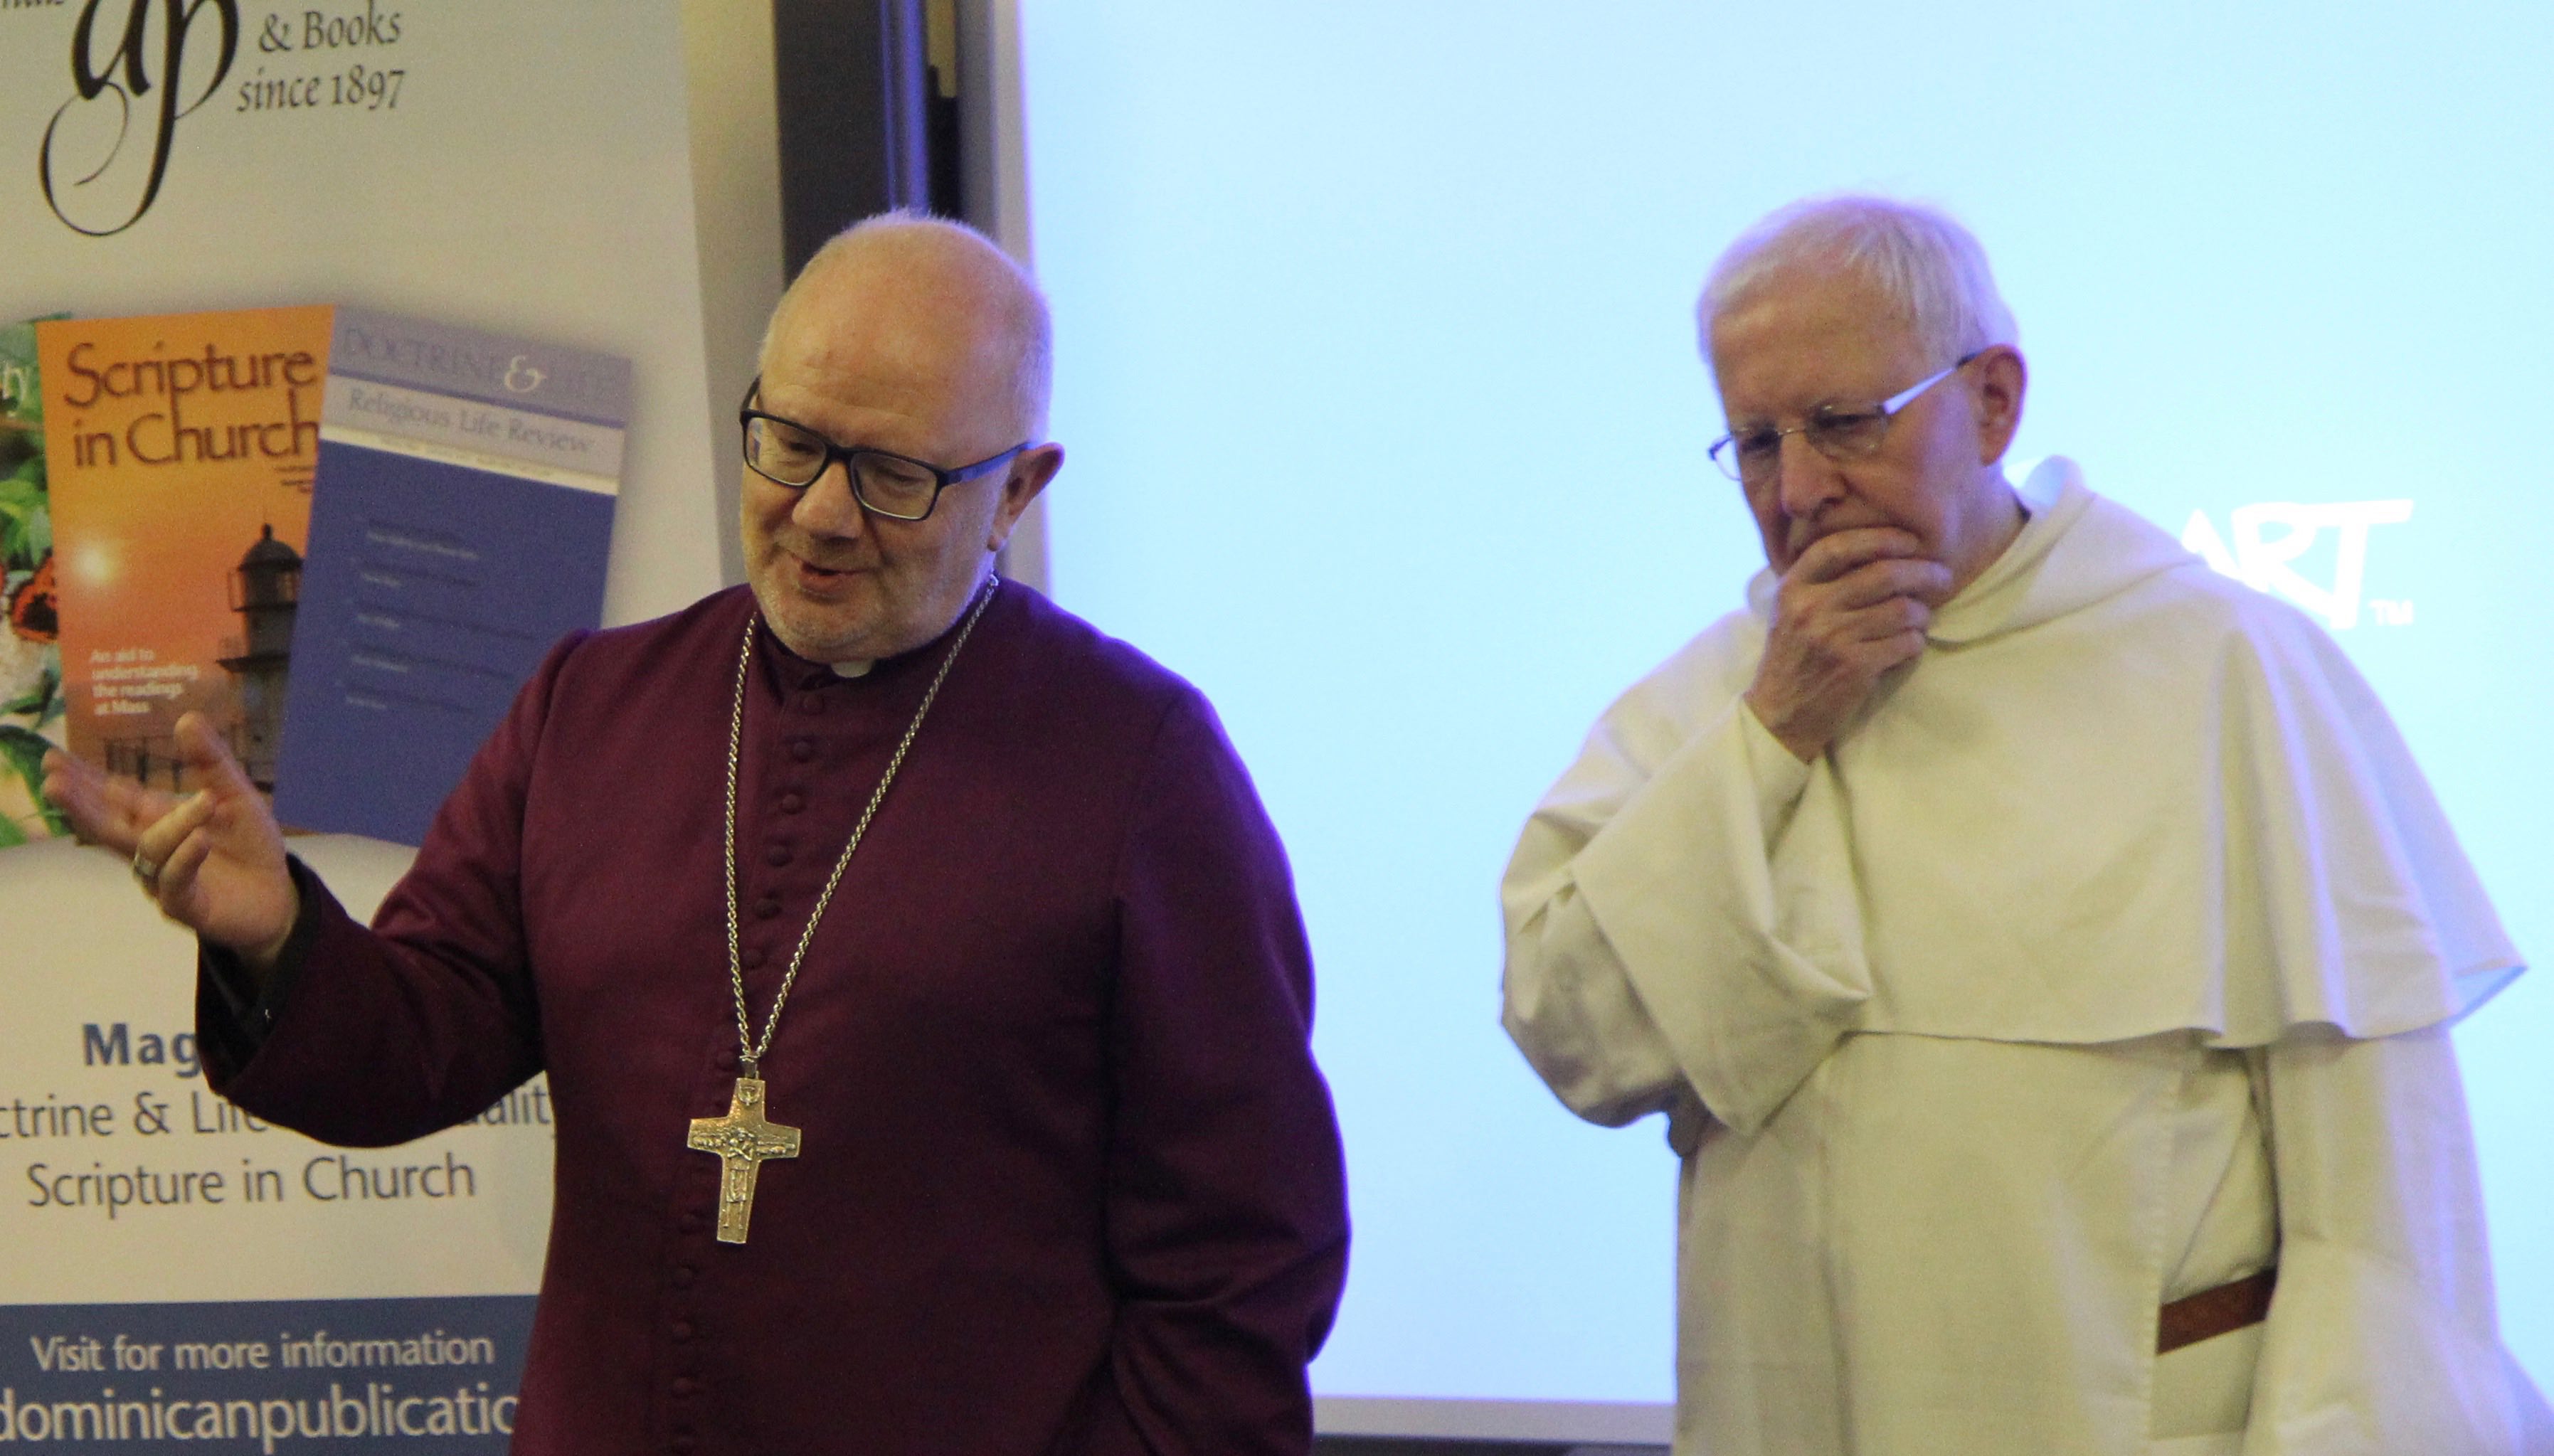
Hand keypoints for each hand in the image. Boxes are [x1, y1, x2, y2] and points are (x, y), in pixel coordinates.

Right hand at [41, 712, 298, 973]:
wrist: (280, 894)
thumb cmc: (249, 844)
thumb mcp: (236, 795)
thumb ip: (211, 760)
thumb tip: (186, 718)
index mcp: (158, 819)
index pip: (113, 797)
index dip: (84, 781)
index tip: (53, 760)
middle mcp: (151, 848)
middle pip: (107, 826)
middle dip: (81, 805)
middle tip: (53, 783)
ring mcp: (162, 879)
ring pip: (149, 849)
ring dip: (171, 825)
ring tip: (205, 801)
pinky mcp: (184, 905)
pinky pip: (174, 880)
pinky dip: (185, 857)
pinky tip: (200, 839)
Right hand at [1744, 527, 1952, 761]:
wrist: (1780, 713)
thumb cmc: (1793, 656)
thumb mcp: (1790, 610)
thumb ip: (1820, 580)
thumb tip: (1877, 549)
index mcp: (1793, 588)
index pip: (1839, 547)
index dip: (1880, 538)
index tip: (1909, 541)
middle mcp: (1811, 608)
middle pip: (1883, 574)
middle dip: (1922, 572)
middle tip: (1941, 575)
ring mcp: (1833, 638)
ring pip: (1902, 610)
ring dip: (1922, 613)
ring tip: (1922, 618)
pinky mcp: (1854, 667)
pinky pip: (1905, 643)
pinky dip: (1915, 642)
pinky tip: (1910, 644)